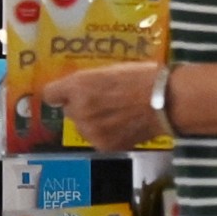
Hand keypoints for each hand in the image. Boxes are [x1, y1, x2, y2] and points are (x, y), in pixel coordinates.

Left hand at [38, 63, 167, 150]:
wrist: (166, 101)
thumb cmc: (143, 78)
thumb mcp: (110, 70)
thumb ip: (89, 81)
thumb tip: (80, 87)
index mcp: (79, 86)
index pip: (50, 94)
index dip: (60, 93)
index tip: (69, 93)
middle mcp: (79, 110)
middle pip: (68, 111)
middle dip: (81, 107)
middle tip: (103, 102)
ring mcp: (91, 130)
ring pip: (82, 127)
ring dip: (93, 122)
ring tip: (117, 115)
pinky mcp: (104, 145)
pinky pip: (97, 139)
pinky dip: (106, 135)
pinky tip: (123, 126)